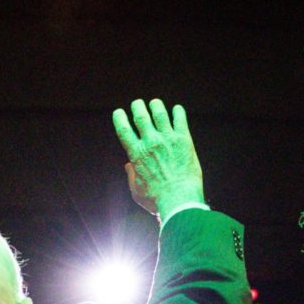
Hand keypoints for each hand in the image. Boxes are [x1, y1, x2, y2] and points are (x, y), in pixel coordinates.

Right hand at [112, 99, 204, 219]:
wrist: (179, 200)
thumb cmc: (156, 200)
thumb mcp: (136, 190)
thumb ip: (131, 175)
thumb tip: (128, 166)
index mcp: (136, 154)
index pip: (123, 129)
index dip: (119, 117)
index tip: (119, 112)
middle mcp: (151, 142)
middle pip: (140, 115)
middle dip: (137, 106)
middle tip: (137, 104)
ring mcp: (168, 139)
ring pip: (160, 112)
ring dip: (155, 105)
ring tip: (155, 103)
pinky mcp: (184, 139)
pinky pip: (180, 118)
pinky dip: (177, 111)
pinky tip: (177, 110)